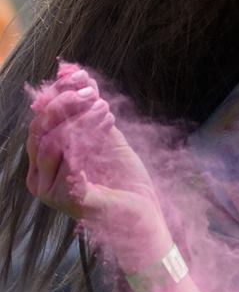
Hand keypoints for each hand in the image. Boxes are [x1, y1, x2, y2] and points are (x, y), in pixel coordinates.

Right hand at [26, 62, 171, 268]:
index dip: (57, 96)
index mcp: (44, 163)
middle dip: (66, 104)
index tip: (80, 77)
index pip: (40, 122)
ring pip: (53, 142)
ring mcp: (50, 191)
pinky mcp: (68, 200)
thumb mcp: (106, 138)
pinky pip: (69, 162)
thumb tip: (79, 75)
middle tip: (92, 92)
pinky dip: (88, 136)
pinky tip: (107, 123)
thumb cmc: (125, 181)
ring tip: (105, 108)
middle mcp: (40, 177)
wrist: (145, 216)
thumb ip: (90, 111)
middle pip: (40, 129)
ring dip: (81, 118)